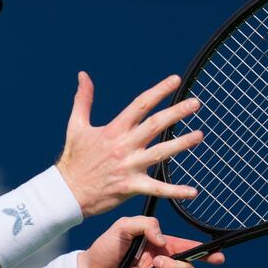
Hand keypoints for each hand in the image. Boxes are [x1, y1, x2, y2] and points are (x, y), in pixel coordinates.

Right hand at [56, 72, 203, 217]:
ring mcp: (129, 166)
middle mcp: (124, 146)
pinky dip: (175, 191)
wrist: (67, 192)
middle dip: (176, 112)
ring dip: (182, 144)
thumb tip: (83, 75)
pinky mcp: (131, 186)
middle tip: (195, 103)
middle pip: (155, 125)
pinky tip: (193, 191)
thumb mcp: (76, 126)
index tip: (175, 81)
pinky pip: (157, 189)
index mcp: (113, 130)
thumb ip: (83, 99)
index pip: (140, 105)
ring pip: (161, 153)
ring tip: (199, 135)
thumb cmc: (74, 158)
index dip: (158, 91)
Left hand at [77, 216, 224, 267]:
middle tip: (156, 262)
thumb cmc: (105, 248)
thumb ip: (145, 225)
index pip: (187, 249)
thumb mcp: (123, 227)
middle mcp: (159, 265)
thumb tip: (162, 242)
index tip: (219, 256)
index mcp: (159, 247)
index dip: (206, 254)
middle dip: (176, 267)